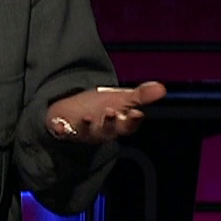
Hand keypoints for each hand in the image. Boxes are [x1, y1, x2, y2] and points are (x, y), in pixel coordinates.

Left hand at [46, 81, 167, 143]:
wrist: (77, 112)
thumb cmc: (103, 107)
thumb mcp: (123, 99)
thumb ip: (141, 95)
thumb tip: (162, 88)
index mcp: (118, 124)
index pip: (129, 125)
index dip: (132, 120)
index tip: (136, 113)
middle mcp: (103, 131)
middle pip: (109, 130)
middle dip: (110, 123)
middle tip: (112, 112)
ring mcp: (84, 131)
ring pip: (88, 132)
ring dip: (88, 126)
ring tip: (88, 117)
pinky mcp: (66, 129)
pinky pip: (63, 132)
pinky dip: (61, 130)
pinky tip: (58, 126)